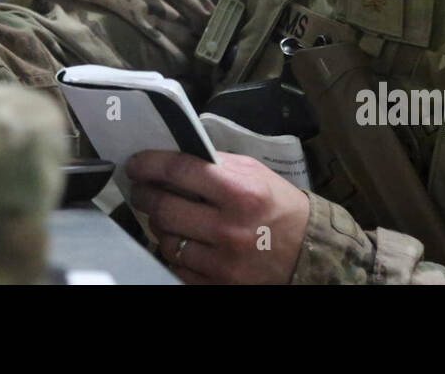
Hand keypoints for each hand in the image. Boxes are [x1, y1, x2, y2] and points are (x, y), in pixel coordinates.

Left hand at [125, 150, 309, 283]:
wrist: (308, 251)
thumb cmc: (278, 206)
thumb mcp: (254, 173)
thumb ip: (215, 164)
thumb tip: (171, 159)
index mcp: (240, 192)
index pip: (179, 170)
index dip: (149, 164)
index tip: (136, 165)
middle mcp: (229, 228)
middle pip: (164, 208)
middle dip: (145, 196)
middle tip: (143, 191)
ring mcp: (222, 261)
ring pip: (165, 240)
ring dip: (160, 226)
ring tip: (168, 217)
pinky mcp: (218, 284)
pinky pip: (176, 266)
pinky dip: (174, 252)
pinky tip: (182, 241)